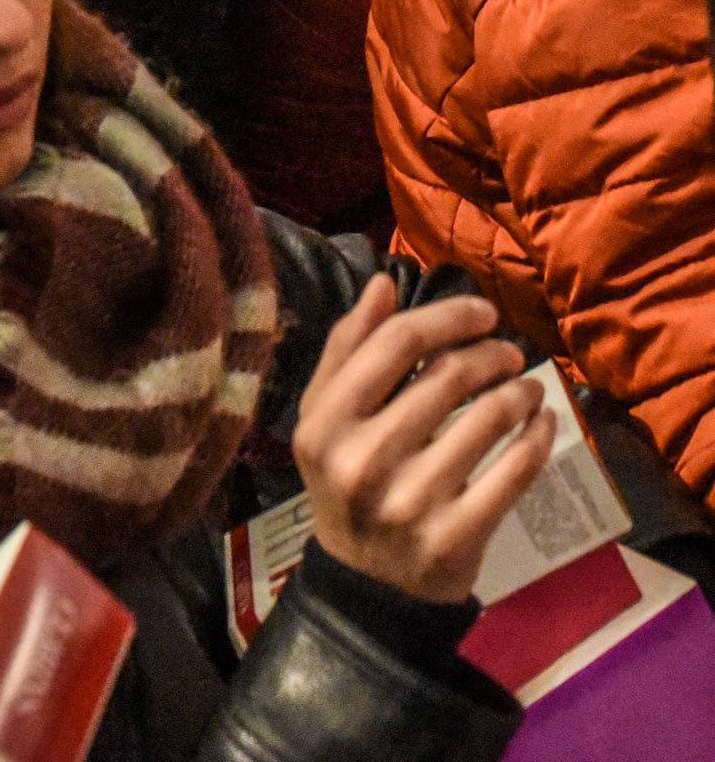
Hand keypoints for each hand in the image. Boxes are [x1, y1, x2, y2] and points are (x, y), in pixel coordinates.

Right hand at [293, 273, 556, 604]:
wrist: (367, 584)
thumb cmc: (345, 481)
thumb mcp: (326, 415)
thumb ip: (347, 348)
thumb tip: (383, 284)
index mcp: (325, 421)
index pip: (395, 344)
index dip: (448, 317)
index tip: (483, 313)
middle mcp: (363, 459)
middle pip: (446, 378)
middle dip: (490, 355)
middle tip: (510, 353)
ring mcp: (411, 501)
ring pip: (487, 421)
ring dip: (519, 392)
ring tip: (528, 387)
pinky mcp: (456, 536)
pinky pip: (514, 472)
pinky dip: (537, 439)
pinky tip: (543, 424)